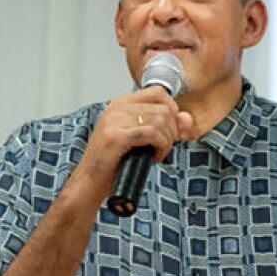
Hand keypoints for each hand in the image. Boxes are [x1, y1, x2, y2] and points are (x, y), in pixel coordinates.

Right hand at [68, 86, 193, 204]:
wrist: (89, 183)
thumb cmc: (114, 163)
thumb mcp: (142, 140)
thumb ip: (165, 126)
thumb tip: (187, 118)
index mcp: (120, 104)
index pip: (158, 92)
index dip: (172, 110)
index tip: (169, 130)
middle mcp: (117, 107)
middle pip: (164, 108)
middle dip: (172, 131)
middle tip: (163, 147)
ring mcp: (115, 120)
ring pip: (161, 121)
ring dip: (167, 141)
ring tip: (157, 154)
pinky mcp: (116, 136)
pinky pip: (153, 134)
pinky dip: (161, 147)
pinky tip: (154, 158)